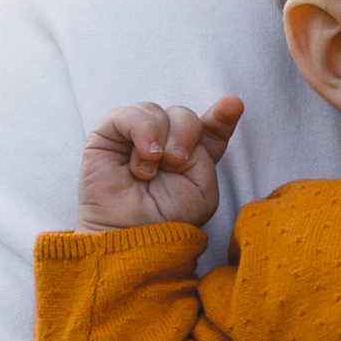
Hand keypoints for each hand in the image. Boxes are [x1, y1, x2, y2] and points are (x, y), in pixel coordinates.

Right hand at [77, 95, 244, 232]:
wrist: (134, 234)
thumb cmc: (168, 219)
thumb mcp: (203, 189)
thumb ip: (205, 152)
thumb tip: (189, 122)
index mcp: (191, 157)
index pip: (209, 128)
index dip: (222, 115)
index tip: (232, 105)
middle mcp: (164, 144)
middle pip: (185, 116)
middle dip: (187, 133)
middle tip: (177, 161)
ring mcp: (136, 138)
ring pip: (159, 111)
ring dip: (163, 136)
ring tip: (155, 167)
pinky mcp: (109, 135)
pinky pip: (129, 115)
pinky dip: (142, 131)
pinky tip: (144, 157)